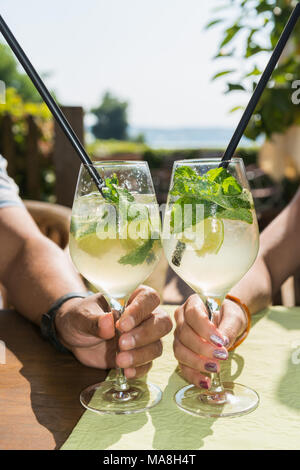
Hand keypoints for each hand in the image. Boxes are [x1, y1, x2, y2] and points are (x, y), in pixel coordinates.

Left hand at [55, 286, 171, 377]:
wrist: (74, 334)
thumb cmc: (80, 316)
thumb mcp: (81, 316)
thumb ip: (94, 320)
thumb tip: (108, 322)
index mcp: (133, 297)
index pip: (149, 298)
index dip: (140, 311)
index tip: (122, 325)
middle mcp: (144, 316)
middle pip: (162, 323)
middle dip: (145, 335)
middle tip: (121, 344)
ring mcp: (143, 338)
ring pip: (157, 345)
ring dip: (141, 355)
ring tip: (119, 360)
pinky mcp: (138, 356)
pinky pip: (148, 364)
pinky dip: (139, 369)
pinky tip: (126, 372)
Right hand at [173, 294, 246, 388]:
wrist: (227, 322)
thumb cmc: (229, 315)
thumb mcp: (233, 318)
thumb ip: (228, 328)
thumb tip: (222, 344)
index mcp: (193, 304)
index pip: (192, 314)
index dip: (204, 329)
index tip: (220, 341)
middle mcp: (181, 319)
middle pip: (184, 334)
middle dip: (203, 348)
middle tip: (222, 356)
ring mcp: (179, 336)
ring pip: (180, 351)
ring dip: (197, 363)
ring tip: (215, 369)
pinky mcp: (182, 352)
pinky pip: (182, 365)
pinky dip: (193, 376)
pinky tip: (206, 381)